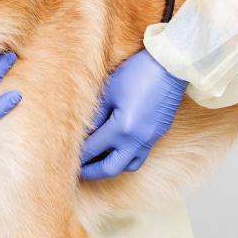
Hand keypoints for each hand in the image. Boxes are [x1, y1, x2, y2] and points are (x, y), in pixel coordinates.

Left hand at [80, 50, 186, 179]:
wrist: (171, 66)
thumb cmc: (138, 72)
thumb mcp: (110, 92)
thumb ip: (96, 116)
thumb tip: (86, 133)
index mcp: (122, 128)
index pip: (93, 149)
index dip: (78, 156)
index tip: (66, 158)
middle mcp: (137, 139)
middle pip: (110, 169)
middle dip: (92, 172)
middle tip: (79, 171)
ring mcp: (150, 139)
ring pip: (128, 166)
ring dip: (112, 167)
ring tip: (98, 162)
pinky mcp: (157, 134)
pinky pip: (140, 155)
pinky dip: (126, 157)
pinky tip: (117, 149)